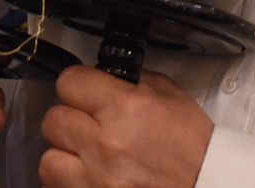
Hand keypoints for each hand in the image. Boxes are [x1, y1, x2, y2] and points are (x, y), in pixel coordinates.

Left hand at [39, 66, 210, 187]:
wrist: (206, 185)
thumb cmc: (193, 147)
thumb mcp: (169, 97)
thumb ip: (132, 82)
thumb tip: (103, 77)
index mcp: (126, 108)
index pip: (69, 82)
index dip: (77, 85)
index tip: (85, 91)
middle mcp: (105, 144)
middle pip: (53, 121)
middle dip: (70, 119)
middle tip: (89, 125)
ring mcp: (95, 179)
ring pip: (48, 161)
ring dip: (64, 156)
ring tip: (86, 156)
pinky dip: (69, 182)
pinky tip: (90, 175)